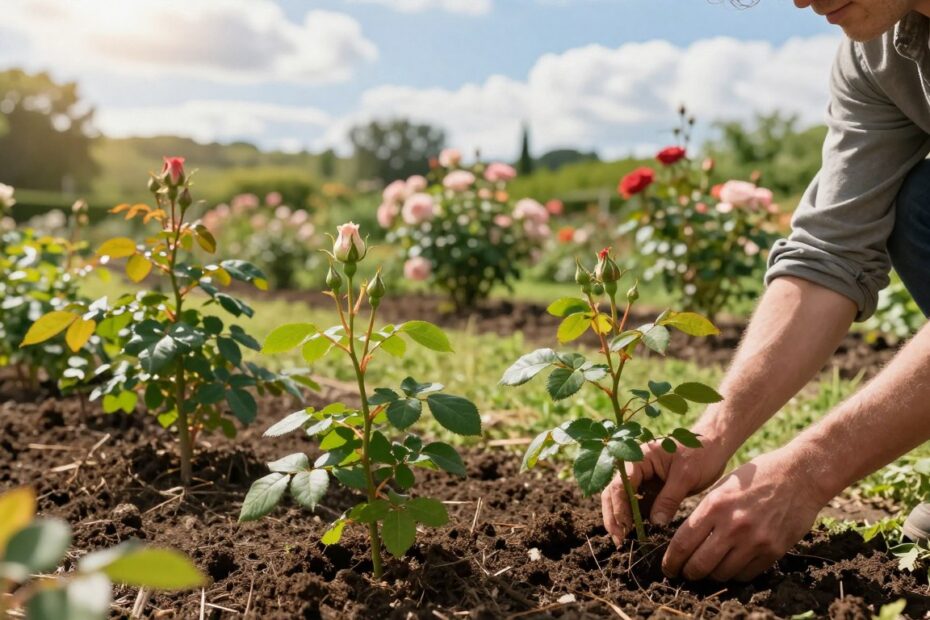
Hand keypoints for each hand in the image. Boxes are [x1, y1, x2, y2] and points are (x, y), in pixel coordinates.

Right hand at [601, 436, 727, 543]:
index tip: (625, 529)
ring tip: (625, 542)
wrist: (714, 446)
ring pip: (623, 501)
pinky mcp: (651, 489)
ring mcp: (642, 479)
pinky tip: (639, 535)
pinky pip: (638, 506)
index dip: (619, 508)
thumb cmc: (700, 454)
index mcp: (639, 458)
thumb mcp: (686, 476)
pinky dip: (636, 520)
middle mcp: (635, 468)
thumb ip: (669, 499)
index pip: (620, 485)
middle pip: (614, 493)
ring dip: (622, 520)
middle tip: (619, 540)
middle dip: (614, 516)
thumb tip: (655, 524)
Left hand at [661, 447, 829, 581]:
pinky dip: (734, 574)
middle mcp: (733, 525)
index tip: (667, 567)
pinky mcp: (773, 551)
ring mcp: (754, 540)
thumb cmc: (757, 476)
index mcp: (715, 505)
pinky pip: (746, 574)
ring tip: (707, 570)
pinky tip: (730, 566)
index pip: (683, 542)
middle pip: (699, 564)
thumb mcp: (723, 486)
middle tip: (685, 573)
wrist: (800, 475)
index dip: (671, 560)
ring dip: (711, 575)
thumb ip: (705, 511)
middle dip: (688, 573)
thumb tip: (685, 538)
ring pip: (722, 574)